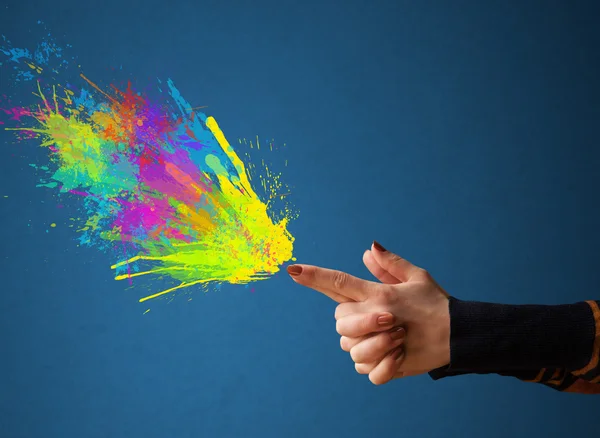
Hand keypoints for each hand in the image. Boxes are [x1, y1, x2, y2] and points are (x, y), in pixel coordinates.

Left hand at [287, 241, 450, 384]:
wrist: (461, 334)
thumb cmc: (436, 303)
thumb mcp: (417, 277)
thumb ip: (389, 265)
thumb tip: (367, 249)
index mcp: (379, 293)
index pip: (339, 282)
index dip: (314, 276)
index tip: (291, 269)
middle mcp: (376, 316)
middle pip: (339, 321)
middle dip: (352, 324)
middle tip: (380, 321)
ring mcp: (382, 342)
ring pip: (349, 348)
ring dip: (364, 346)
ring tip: (389, 340)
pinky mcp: (391, 365)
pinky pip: (365, 370)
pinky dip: (376, 366)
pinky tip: (392, 356)